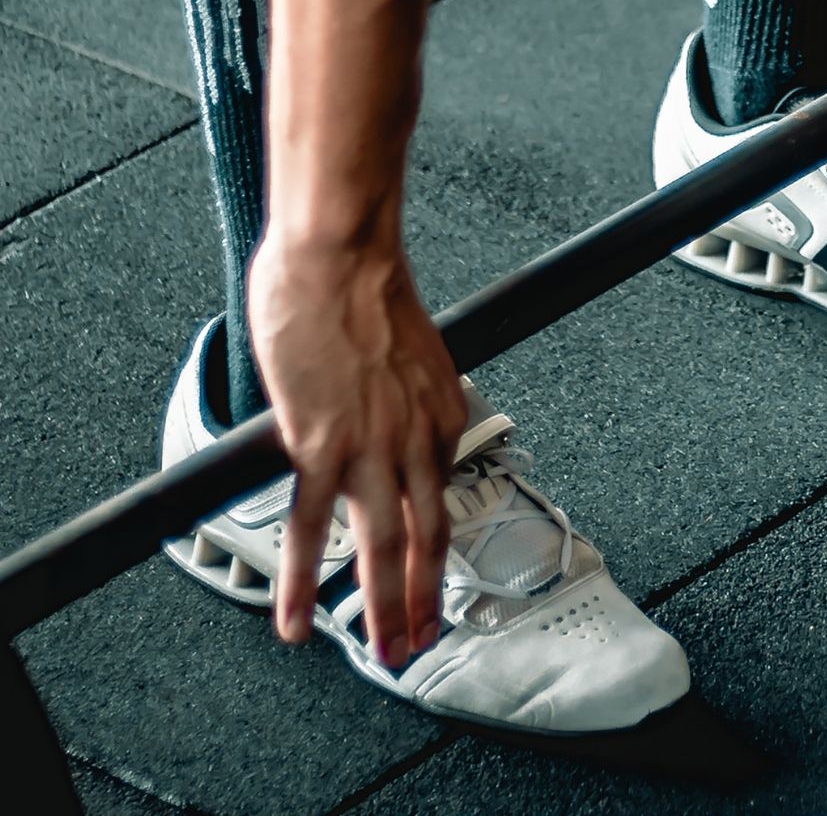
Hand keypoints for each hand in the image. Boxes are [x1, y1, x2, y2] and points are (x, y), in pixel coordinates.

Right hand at [247, 231, 465, 665]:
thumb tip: (384, 416)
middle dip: (425, 600)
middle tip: (419, 643)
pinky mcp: (321, 444)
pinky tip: (299, 620)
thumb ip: (404, 396)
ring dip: (383, 607)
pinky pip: (313, 528)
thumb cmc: (366, 289)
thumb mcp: (412, 352)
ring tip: (382, 651)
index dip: (438, 546)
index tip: (431, 579)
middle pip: (427, 537)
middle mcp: (418, 437)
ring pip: (382, 546)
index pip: (444, 495)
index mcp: (443, 413)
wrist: (341, 258)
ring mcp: (371, 446)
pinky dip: (305, 582)